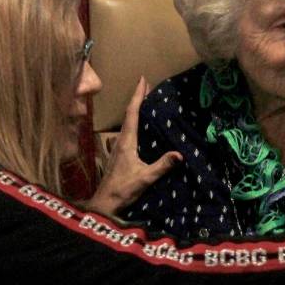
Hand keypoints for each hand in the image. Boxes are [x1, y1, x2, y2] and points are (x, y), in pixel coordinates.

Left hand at [86, 76, 181, 214]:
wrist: (105, 204)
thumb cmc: (123, 189)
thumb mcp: (145, 178)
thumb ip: (162, 165)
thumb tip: (180, 153)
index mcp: (126, 142)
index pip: (132, 114)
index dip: (137, 96)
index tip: (143, 80)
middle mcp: (120, 141)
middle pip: (128, 115)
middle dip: (137, 100)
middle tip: (147, 88)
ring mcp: (116, 149)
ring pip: (126, 125)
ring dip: (134, 113)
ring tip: (144, 106)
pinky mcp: (117, 156)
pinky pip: (125, 134)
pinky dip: (133, 126)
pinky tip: (138, 131)